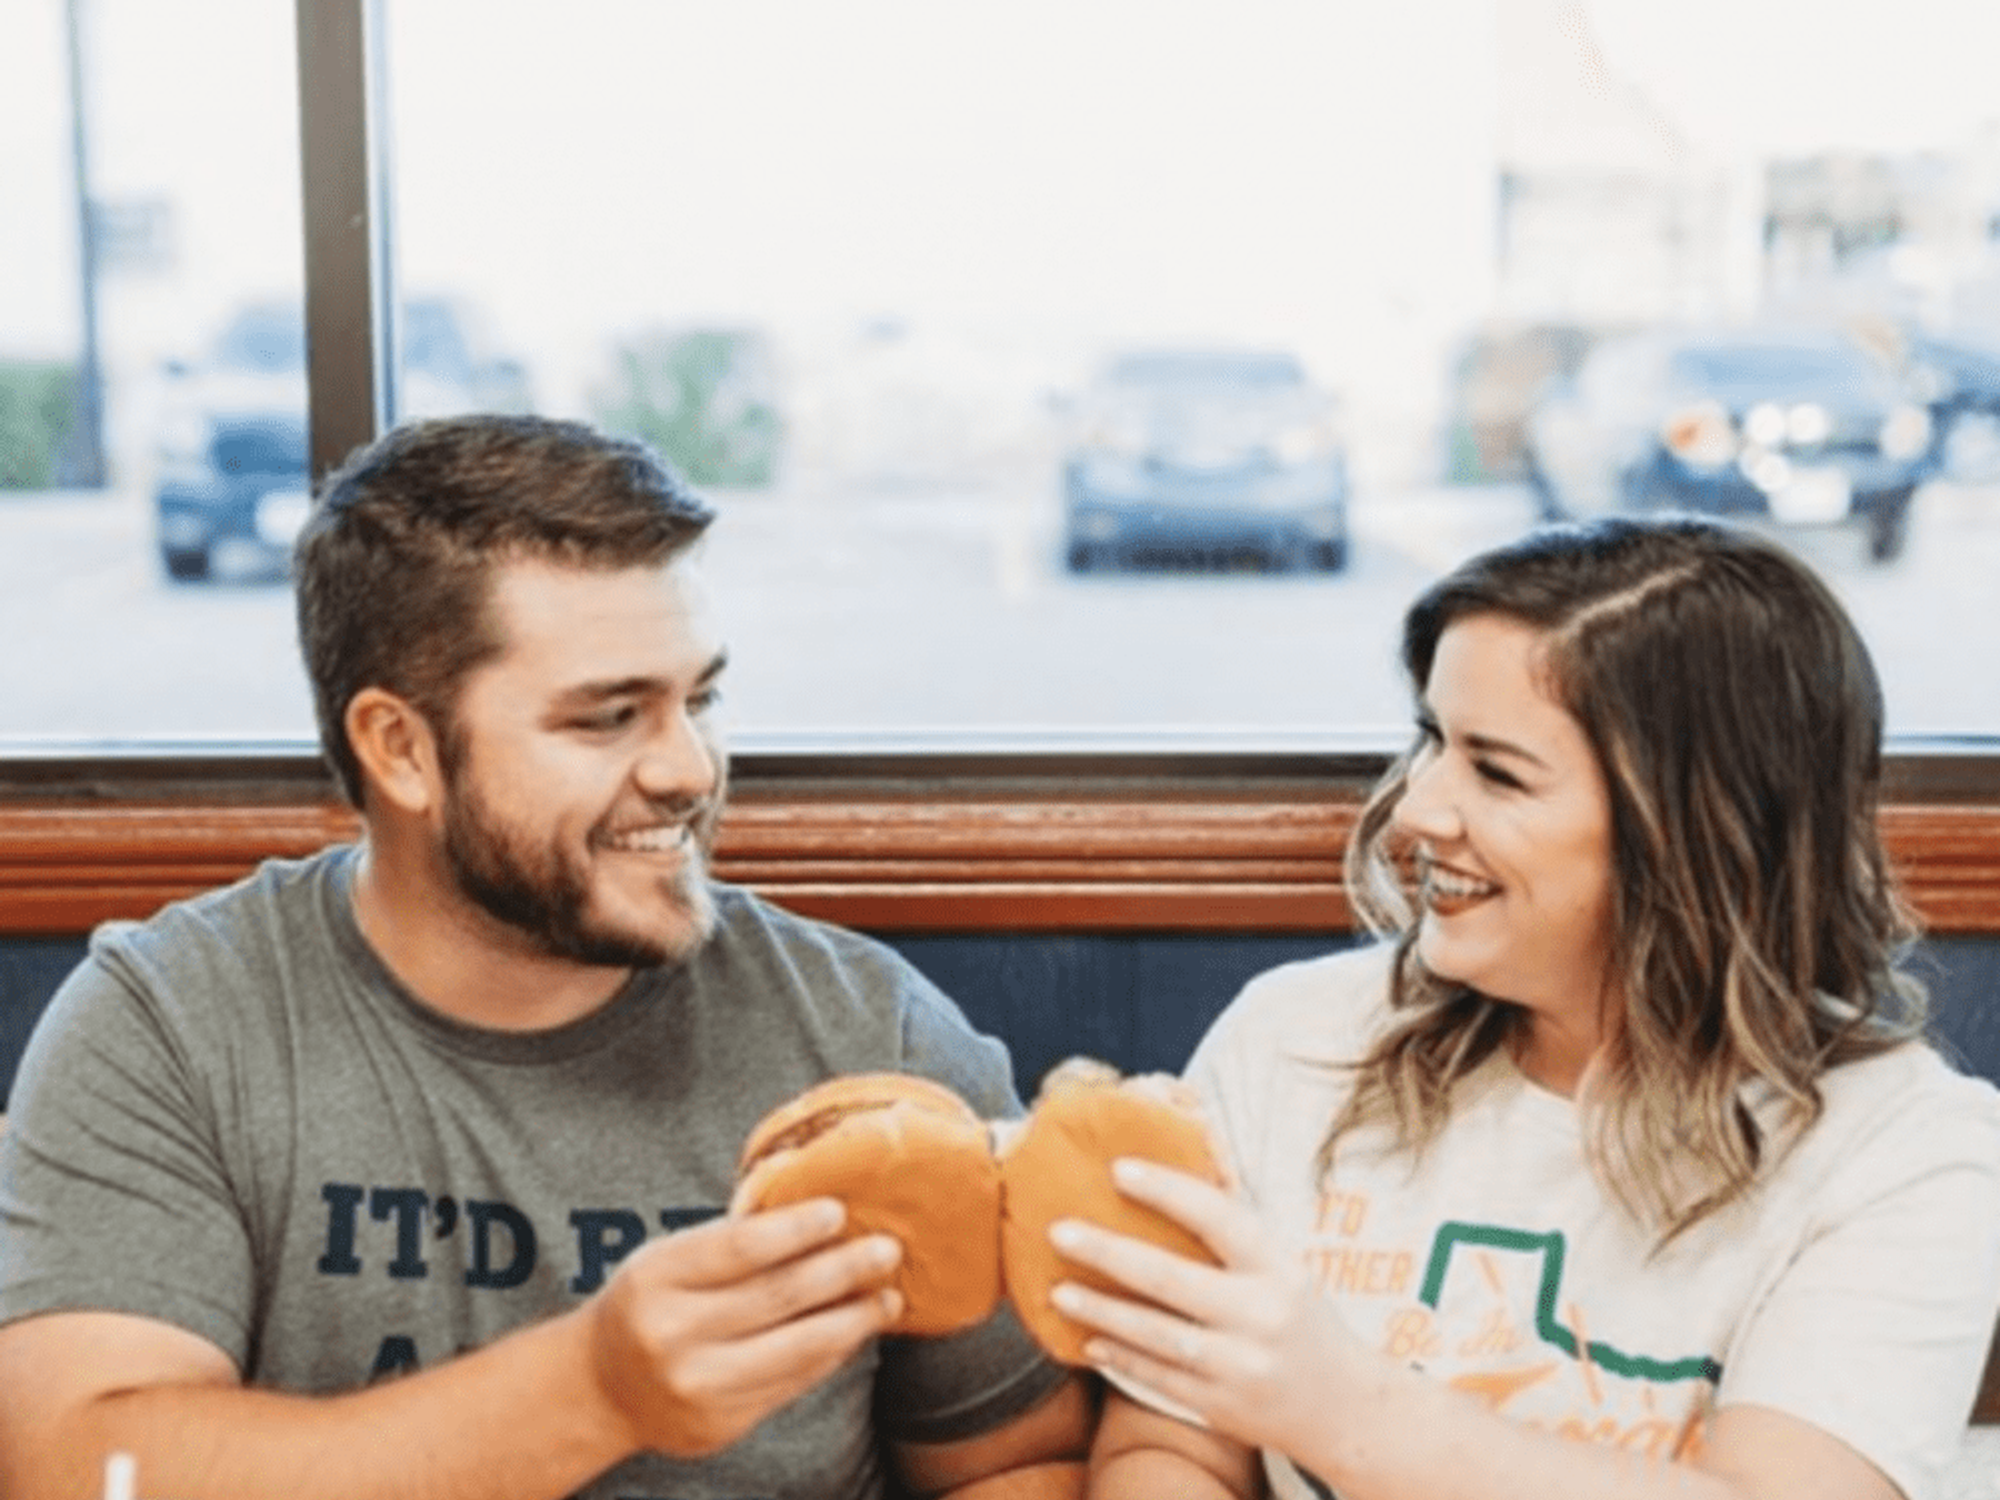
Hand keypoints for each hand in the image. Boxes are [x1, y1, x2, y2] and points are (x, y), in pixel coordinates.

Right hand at [584, 1197, 902, 1456]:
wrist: (602, 1388)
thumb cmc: (649, 1302)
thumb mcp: (667, 1258)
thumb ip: (730, 1239)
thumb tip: (821, 1210)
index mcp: (656, 1278)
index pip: (741, 1246)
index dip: (798, 1227)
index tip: (840, 1211)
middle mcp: (672, 1335)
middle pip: (779, 1296)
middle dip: (844, 1270)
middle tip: (888, 1248)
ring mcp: (697, 1386)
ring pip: (797, 1348)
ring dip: (854, 1320)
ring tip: (889, 1298)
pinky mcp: (721, 1424)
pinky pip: (793, 1383)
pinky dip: (831, 1355)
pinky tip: (854, 1332)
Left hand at [1047, 1159, 1374, 1462]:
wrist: (1344, 1409)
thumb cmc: (1301, 1319)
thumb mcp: (1284, 1268)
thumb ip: (1234, 1230)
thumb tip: (1190, 1158)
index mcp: (1278, 1269)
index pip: (1218, 1218)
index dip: (1166, 1191)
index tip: (1117, 1169)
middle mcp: (1260, 1316)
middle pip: (1170, 1279)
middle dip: (1108, 1253)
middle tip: (1059, 1231)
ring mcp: (1239, 1366)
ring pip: (1154, 1333)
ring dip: (1100, 1311)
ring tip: (1058, 1292)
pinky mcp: (1221, 1407)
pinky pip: (1157, 1377)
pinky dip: (1119, 1357)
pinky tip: (1089, 1339)